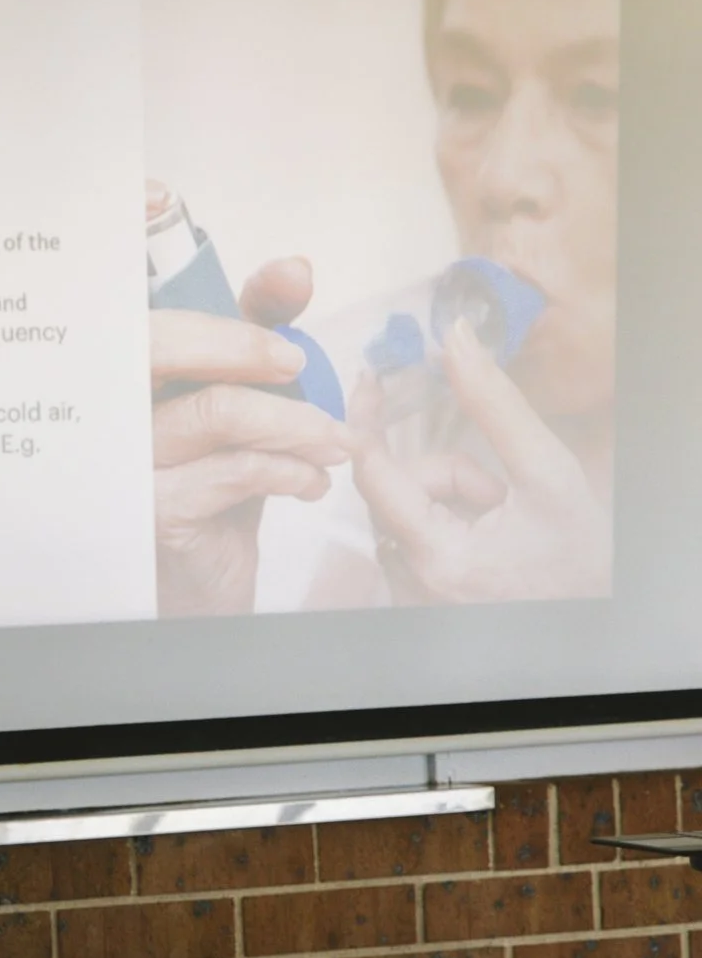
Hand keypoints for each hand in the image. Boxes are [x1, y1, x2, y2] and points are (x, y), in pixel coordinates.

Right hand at [153, 257, 356, 615]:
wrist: (200, 586)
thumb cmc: (214, 491)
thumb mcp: (239, 407)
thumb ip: (260, 336)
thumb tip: (293, 270)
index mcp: (130, 378)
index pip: (151, 316)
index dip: (191, 283)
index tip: (266, 285)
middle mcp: (114, 412)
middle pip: (162, 346)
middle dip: (243, 344)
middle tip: (301, 365)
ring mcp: (129, 462)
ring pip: (215, 410)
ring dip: (293, 422)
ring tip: (334, 443)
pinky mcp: (155, 509)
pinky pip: (234, 470)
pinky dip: (289, 470)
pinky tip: (311, 483)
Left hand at [350, 320, 611, 603]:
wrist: (590, 617)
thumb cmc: (577, 556)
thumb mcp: (548, 475)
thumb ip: (497, 406)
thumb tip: (457, 340)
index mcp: (439, 555)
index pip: (375, 474)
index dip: (367, 421)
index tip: (368, 380)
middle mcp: (408, 581)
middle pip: (398, 488)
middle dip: (450, 476)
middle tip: (502, 496)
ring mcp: (405, 593)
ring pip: (405, 510)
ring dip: (451, 501)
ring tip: (502, 523)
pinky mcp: (408, 596)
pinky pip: (409, 536)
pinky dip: (444, 523)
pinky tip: (485, 541)